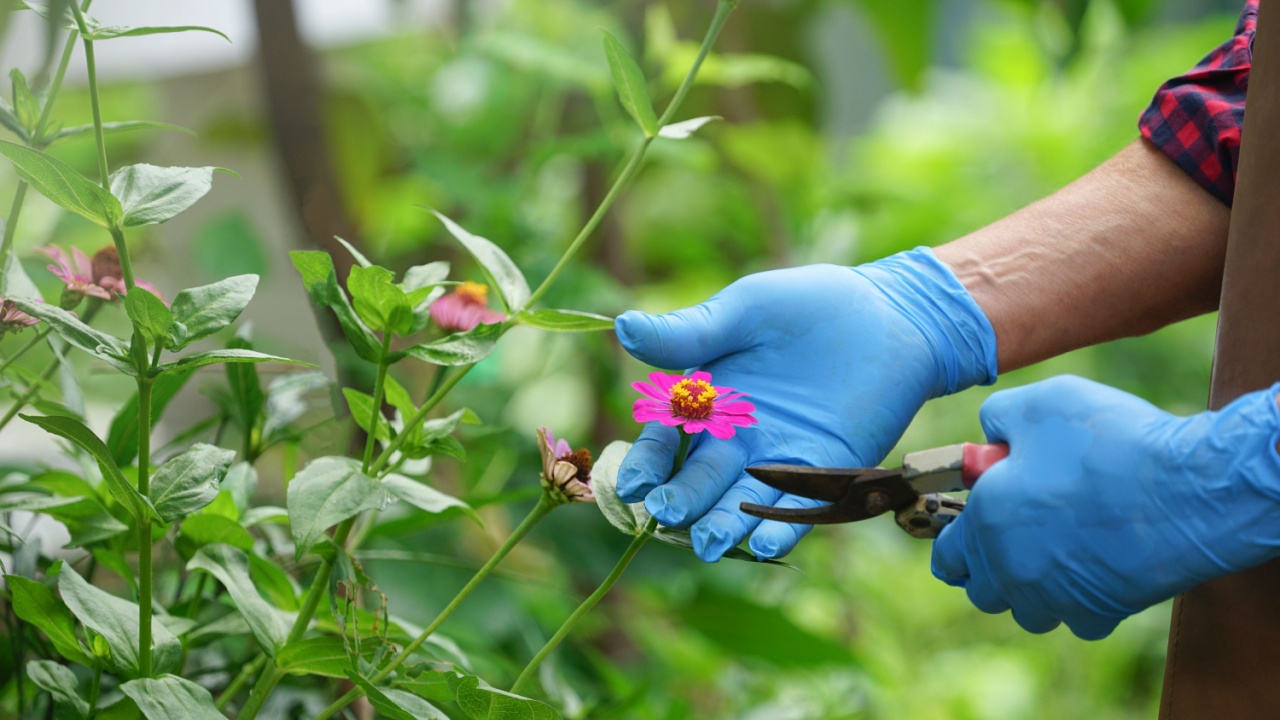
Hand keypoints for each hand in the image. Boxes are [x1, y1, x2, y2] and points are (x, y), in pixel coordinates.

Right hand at [614, 248, 997, 560]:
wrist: (887, 315)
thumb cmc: (807, 305)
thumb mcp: (744, 311)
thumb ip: (690, 331)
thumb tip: (623, 327)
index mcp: (705, 401)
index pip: (665, 440)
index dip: (646, 462)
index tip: (633, 483)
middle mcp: (736, 439)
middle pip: (699, 478)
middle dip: (682, 498)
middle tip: (667, 511)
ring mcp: (779, 459)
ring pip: (742, 502)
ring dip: (723, 525)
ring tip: (708, 544)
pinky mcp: (825, 472)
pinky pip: (798, 508)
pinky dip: (780, 528)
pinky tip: (763, 545)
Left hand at [932, 375, 1279, 638]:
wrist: (1188, 488)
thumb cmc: (1108, 442)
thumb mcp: (1039, 404)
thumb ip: (999, 418)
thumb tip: (990, 435)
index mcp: (987, 522)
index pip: (947, 556)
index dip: (954, 540)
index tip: (969, 526)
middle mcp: (1012, 569)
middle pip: (983, 591)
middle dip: (990, 567)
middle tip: (1014, 535)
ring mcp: (1056, 597)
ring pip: (1028, 610)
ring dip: (1033, 589)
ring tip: (1055, 552)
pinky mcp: (1102, 611)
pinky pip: (1079, 619)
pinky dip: (1081, 601)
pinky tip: (1095, 566)